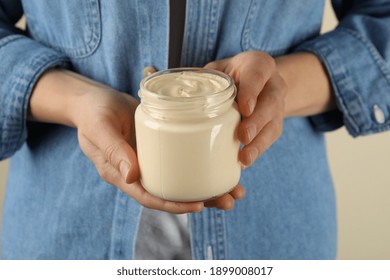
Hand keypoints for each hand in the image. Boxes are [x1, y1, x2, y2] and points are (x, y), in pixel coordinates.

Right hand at [29, 69, 244, 212]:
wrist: (94, 100)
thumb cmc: (93, 113)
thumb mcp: (100, 129)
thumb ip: (114, 150)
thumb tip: (132, 176)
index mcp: (123, 174)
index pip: (150, 197)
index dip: (174, 205)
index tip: (199, 206)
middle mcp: (140, 171)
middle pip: (172, 193)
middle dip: (201, 200)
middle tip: (229, 199)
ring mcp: (152, 159)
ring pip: (181, 179)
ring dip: (208, 185)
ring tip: (235, 188)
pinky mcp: (161, 145)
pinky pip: (182, 158)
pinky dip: (201, 162)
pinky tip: (221, 161)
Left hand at [205, 51, 286, 166]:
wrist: (256, 82)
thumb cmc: (231, 75)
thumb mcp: (219, 69)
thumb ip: (205, 79)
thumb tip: (183, 97)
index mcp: (258, 65)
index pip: (257, 74)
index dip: (251, 91)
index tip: (244, 108)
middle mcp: (273, 85)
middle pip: (270, 103)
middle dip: (256, 122)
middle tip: (243, 136)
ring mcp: (277, 107)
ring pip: (273, 125)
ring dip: (258, 144)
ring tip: (245, 158)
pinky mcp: (275, 125)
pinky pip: (269, 139)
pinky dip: (256, 151)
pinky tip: (242, 162)